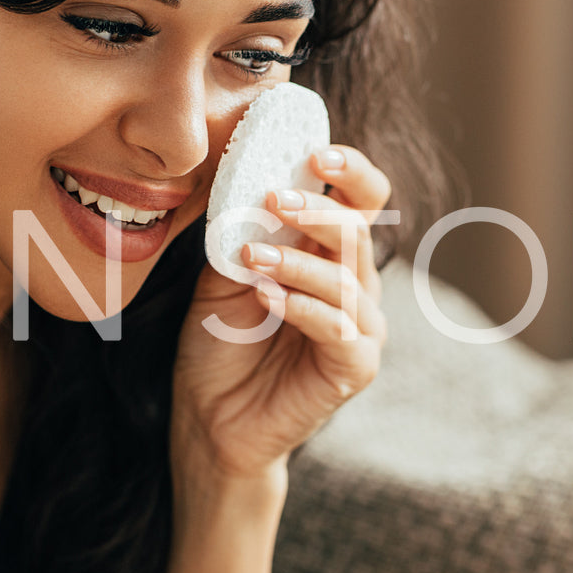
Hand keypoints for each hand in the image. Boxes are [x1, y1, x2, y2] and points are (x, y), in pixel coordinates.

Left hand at [170, 144, 391, 489]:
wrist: (211, 419)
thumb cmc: (221, 344)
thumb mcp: (223, 275)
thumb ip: (242, 232)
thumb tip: (242, 179)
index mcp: (328, 254)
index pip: (361, 199)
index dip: (350, 171)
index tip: (316, 153)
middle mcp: (352, 285)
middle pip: (358, 231)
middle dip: (318, 208)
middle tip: (277, 198)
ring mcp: (359, 328)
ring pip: (346, 279)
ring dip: (298, 261)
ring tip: (253, 256)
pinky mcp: (354, 368)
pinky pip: (340, 330)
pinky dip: (303, 308)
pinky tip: (267, 298)